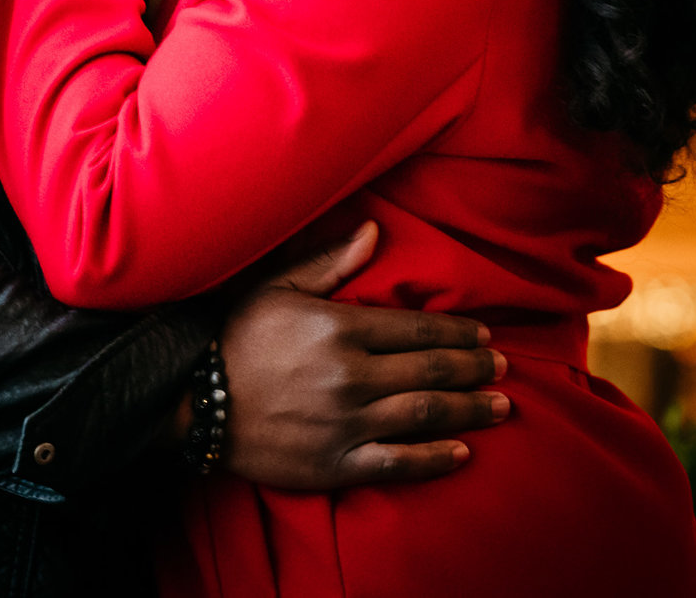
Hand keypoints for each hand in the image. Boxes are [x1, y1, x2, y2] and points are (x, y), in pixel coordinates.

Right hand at [218, 221, 510, 491]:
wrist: (192, 403)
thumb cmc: (235, 338)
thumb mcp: (277, 287)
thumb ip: (330, 261)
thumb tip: (374, 231)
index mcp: (340, 328)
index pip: (418, 330)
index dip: (458, 334)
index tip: (483, 337)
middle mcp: (352, 376)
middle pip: (432, 371)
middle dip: (474, 370)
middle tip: (503, 370)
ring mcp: (346, 423)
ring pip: (425, 415)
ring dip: (470, 411)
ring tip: (500, 408)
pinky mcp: (335, 464)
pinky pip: (397, 463)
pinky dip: (435, 459)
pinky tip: (462, 453)